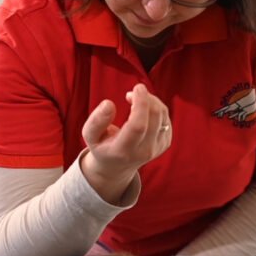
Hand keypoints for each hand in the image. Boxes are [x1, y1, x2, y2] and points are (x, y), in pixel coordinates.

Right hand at [80, 83, 171, 202]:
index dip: (140, 103)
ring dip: (151, 100)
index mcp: (123, 150)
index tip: (137, 88)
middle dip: (146, 97)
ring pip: (162, 115)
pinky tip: (143, 111)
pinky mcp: (164, 143)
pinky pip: (166, 118)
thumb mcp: (90, 135)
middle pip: (154, 117)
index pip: (138, 126)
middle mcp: (144, 151)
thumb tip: (109, 104)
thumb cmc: (102, 146)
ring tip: (135, 100)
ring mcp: (157, 148)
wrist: (117, 166)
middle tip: (132, 92)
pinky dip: (156, 108)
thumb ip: (96, 120)